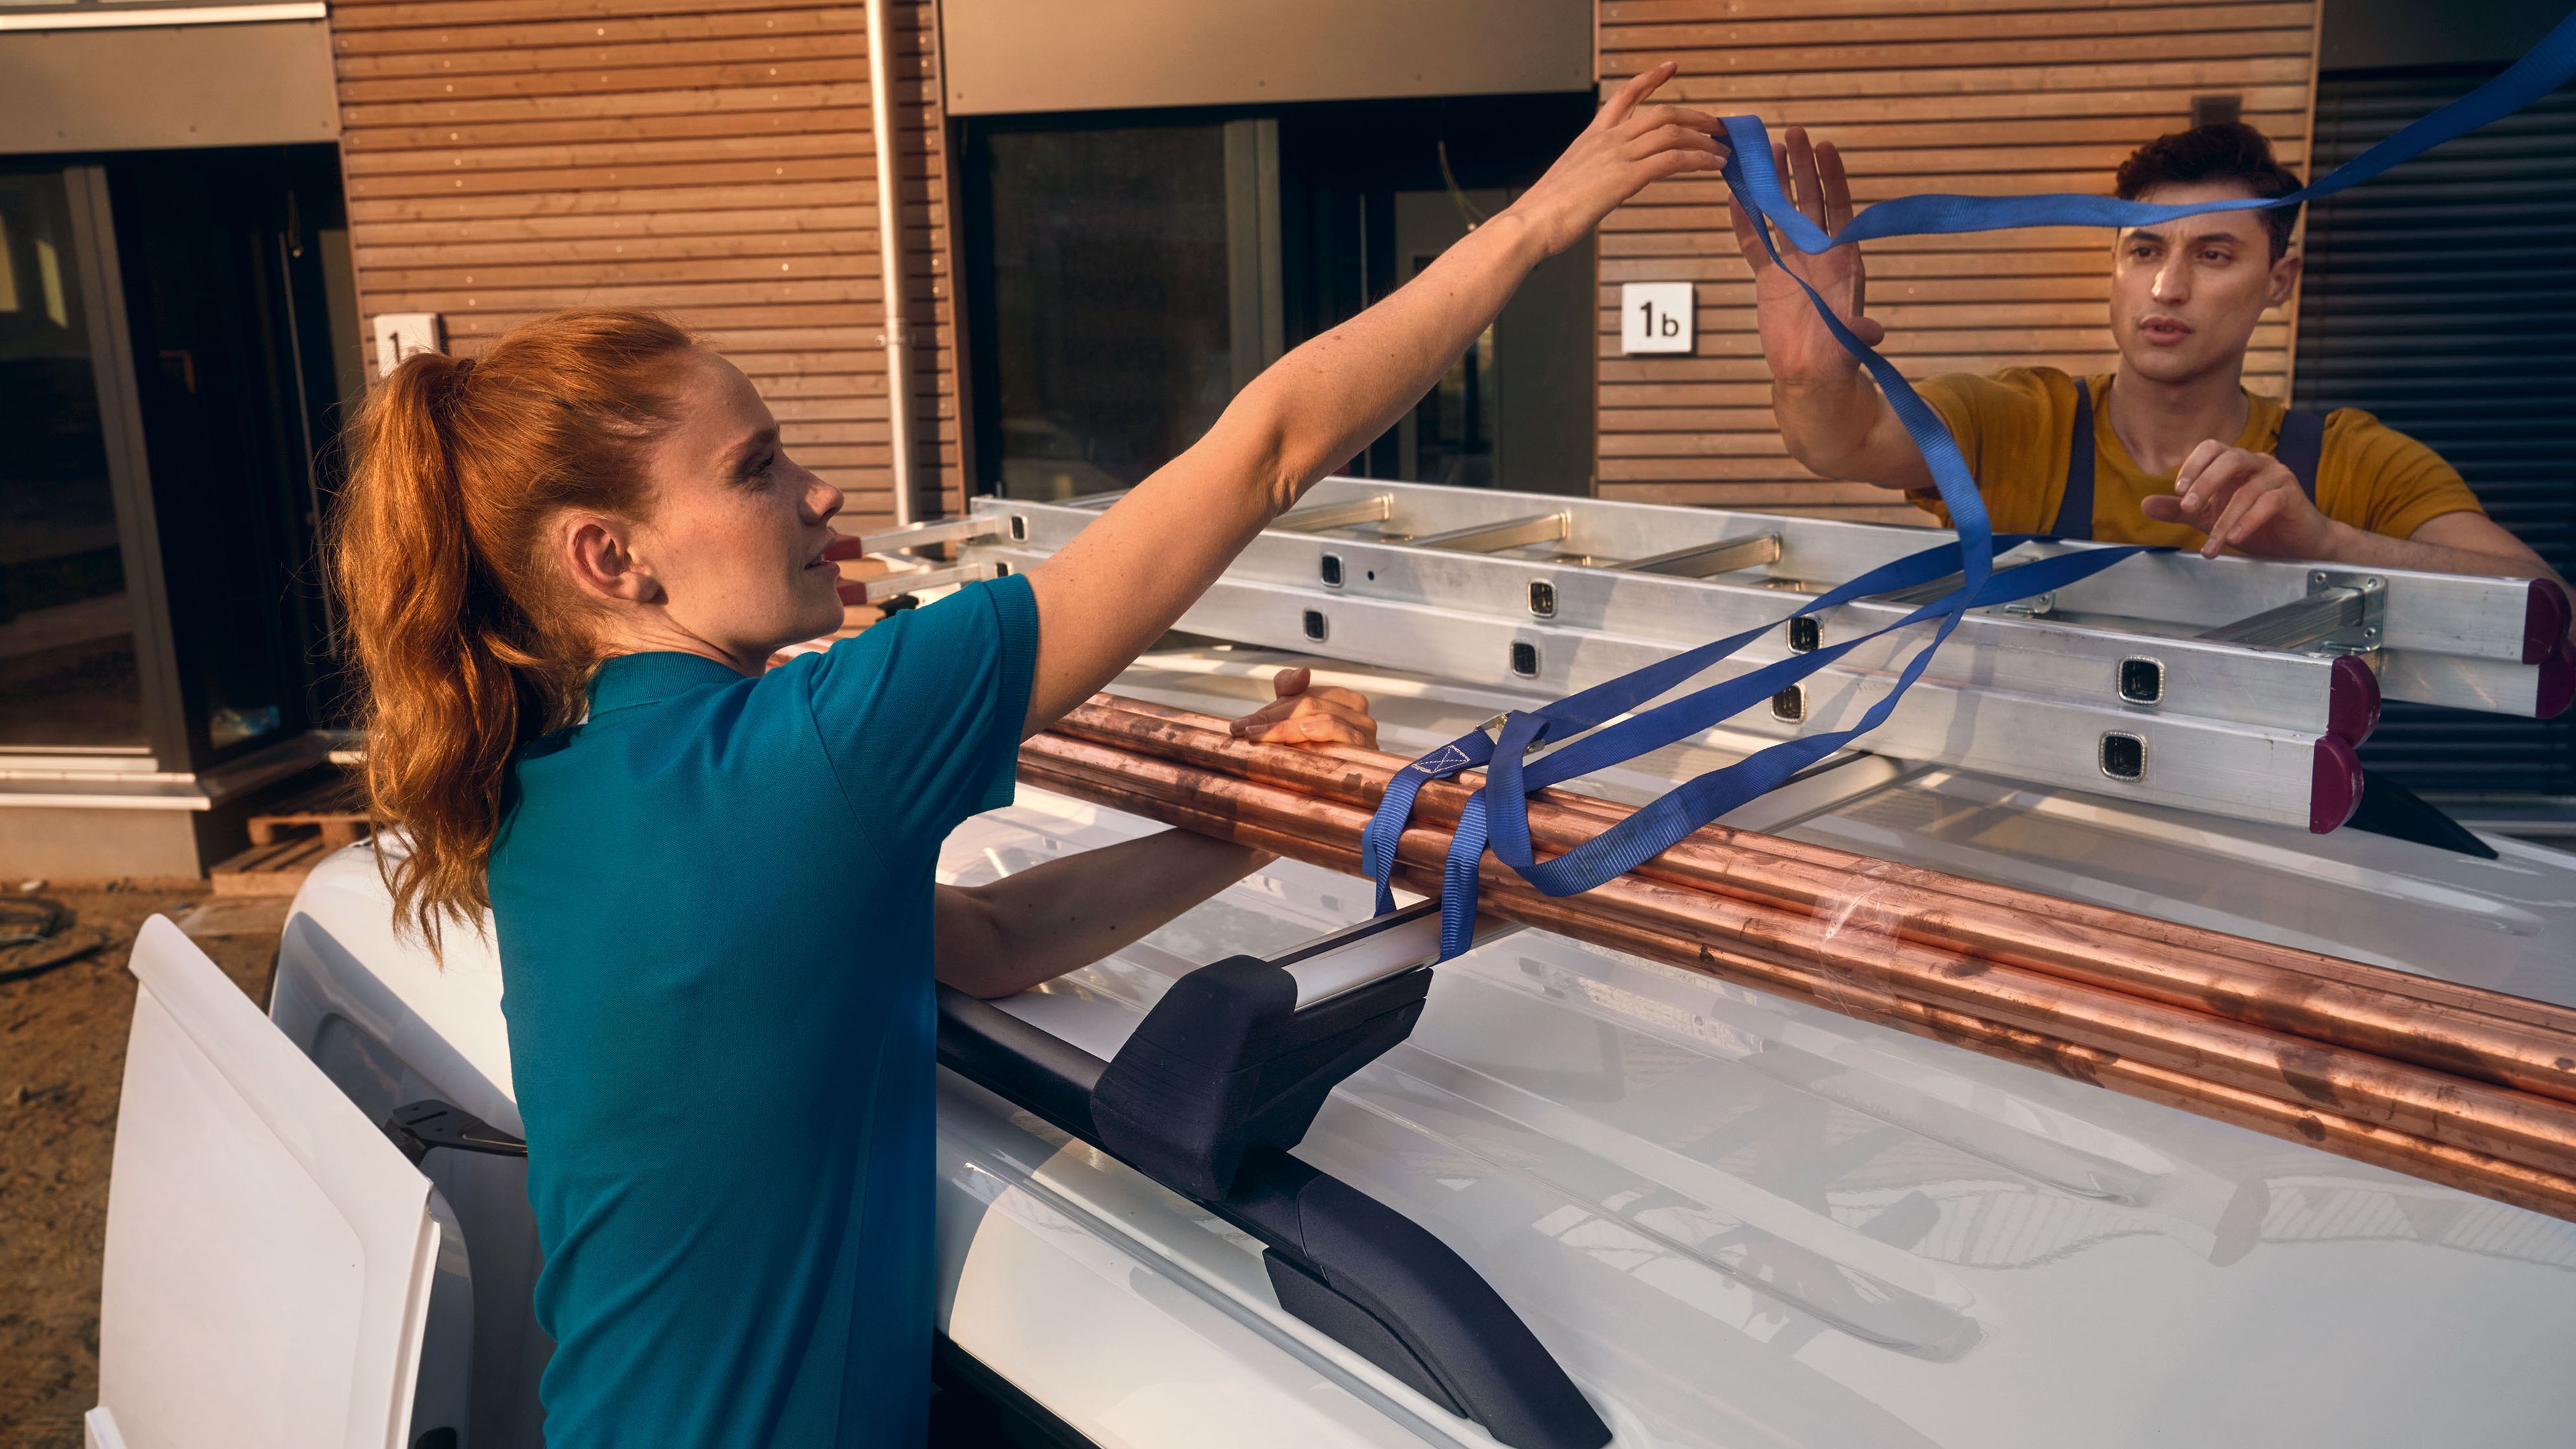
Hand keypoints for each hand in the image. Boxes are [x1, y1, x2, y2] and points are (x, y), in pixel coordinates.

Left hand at [1228, 667, 1377, 748]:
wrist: (1347, 791)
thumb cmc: (1321, 752)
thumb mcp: (1298, 717)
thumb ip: (1291, 689)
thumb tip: (1303, 672)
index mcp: (1344, 700)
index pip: (1302, 694)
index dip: (1269, 709)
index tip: (1241, 725)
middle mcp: (1358, 713)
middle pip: (1308, 704)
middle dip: (1272, 718)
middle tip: (1244, 730)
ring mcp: (1364, 732)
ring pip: (1320, 717)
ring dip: (1285, 727)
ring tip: (1259, 735)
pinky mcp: (1366, 750)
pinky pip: (1339, 732)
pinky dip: (1319, 731)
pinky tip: (1303, 733)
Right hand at [1503, 62, 1727, 257]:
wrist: (1530, 223)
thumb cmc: (1544, 212)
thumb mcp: (1569, 181)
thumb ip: (1590, 174)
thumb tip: (1601, 183)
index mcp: (1591, 137)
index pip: (1624, 96)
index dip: (1650, 79)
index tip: (1670, 69)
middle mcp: (1606, 139)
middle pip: (1661, 112)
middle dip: (1694, 115)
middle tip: (1716, 123)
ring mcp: (1616, 156)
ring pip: (1671, 132)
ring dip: (1703, 138)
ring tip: (1722, 149)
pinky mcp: (1625, 178)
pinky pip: (1672, 159)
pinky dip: (1698, 158)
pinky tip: (1713, 164)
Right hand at [1728, 127, 1883, 389]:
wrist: (1810, 376)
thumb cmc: (1837, 359)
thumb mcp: (1850, 346)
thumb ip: (1858, 334)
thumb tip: (1873, 333)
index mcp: (1844, 261)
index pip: (1840, 209)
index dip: (1833, 178)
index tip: (1826, 147)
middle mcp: (1819, 254)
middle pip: (1810, 202)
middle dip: (1802, 168)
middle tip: (1793, 133)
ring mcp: (1792, 263)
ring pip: (1781, 215)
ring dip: (1773, 185)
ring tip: (1764, 152)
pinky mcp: (1769, 278)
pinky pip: (1754, 244)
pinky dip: (1744, 222)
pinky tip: (1735, 196)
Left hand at [2140, 442, 2338, 559]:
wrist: (2296, 544)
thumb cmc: (2252, 524)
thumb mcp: (2209, 517)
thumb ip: (2179, 510)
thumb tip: (2144, 504)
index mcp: (2235, 462)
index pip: (2212, 448)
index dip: (2193, 465)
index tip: (2178, 490)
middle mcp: (2257, 463)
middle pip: (2229, 459)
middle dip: (2205, 483)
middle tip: (2188, 508)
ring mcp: (2277, 477)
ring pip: (2246, 490)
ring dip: (2223, 520)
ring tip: (2210, 546)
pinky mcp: (2291, 496)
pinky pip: (2268, 503)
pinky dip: (2248, 521)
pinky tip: (2234, 538)